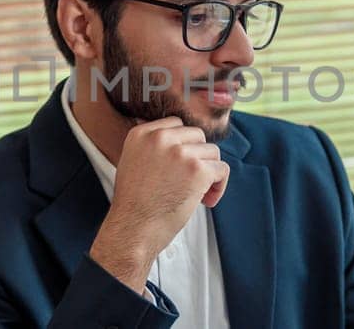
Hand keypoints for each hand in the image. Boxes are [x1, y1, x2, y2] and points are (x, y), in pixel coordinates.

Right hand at [87, 116, 229, 294]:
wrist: (133, 229)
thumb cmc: (134, 205)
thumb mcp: (131, 162)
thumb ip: (150, 146)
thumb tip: (175, 135)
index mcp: (142, 134)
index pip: (176, 124)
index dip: (184, 146)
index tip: (181, 166)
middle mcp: (160, 138)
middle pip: (197, 135)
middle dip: (199, 157)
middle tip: (192, 181)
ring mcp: (180, 153)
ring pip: (212, 152)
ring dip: (209, 172)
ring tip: (199, 194)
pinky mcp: (197, 170)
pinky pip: (222, 169)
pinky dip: (219, 186)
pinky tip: (206, 201)